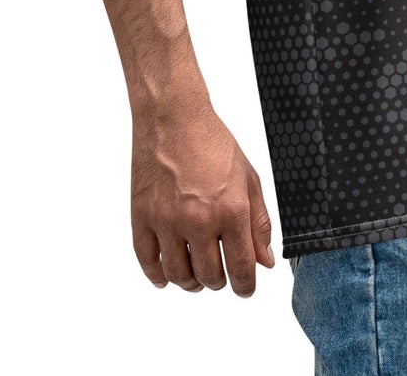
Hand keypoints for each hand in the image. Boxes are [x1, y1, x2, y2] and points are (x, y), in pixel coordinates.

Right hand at [130, 104, 275, 296]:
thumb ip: (259, 223)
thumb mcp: (248, 178)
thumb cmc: (213, 142)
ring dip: (191, 282)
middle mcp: (198, 220)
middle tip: (221, 273)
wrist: (174, 117)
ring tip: (197, 275)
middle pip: (209, 277)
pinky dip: (158, 275)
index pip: (241, 268)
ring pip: (179, 275)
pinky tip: (167, 275)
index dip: (246, 286)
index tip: (245, 289)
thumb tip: (264, 261)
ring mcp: (167, 220)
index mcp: (230, 210)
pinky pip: (148, 261)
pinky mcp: (142, 217)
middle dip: (219, 281)